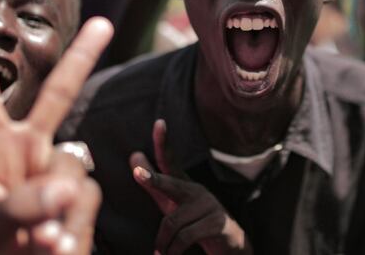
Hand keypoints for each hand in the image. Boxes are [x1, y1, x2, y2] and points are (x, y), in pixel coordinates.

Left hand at [0, 9, 112, 254]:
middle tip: (103, 23)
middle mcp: (27, 152)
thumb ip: (23, 205)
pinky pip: (88, 197)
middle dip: (81, 58)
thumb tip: (69, 186)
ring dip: (60, 208)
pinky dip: (75, 226)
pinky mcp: (77, 198)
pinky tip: (57, 248)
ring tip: (39, 245)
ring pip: (74, 166)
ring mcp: (55, 174)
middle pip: (57, 96)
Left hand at [129, 120, 251, 254]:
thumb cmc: (196, 222)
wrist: (231, 245)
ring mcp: (209, 206)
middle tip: (137, 173)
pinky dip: (173, 250)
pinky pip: (185, 237)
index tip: (159, 123)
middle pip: (171, 184)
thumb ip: (154, 183)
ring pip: (173, 222)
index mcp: (185, 185)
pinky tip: (169, 254)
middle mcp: (197, 191)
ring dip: (163, 242)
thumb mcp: (173, 204)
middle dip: (154, 180)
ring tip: (160, 253)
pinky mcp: (218, 224)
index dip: (164, 142)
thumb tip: (134, 154)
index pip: (172, 160)